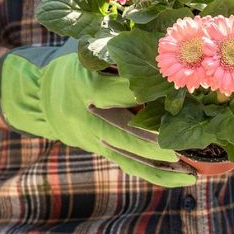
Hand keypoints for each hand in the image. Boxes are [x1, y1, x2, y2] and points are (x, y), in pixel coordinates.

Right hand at [0, 40, 196, 186]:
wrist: (41, 99)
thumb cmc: (75, 69)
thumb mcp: (87, 56)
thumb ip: (116, 57)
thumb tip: (161, 54)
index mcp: (85, 86)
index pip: (118, 91)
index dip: (145, 92)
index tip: (177, 91)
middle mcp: (87, 117)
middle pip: (124, 132)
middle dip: (154, 141)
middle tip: (182, 147)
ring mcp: (94, 138)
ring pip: (130, 157)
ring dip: (161, 167)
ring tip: (191, 174)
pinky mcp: (101, 151)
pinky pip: (131, 166)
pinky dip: (157, 175)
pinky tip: (182, 179)